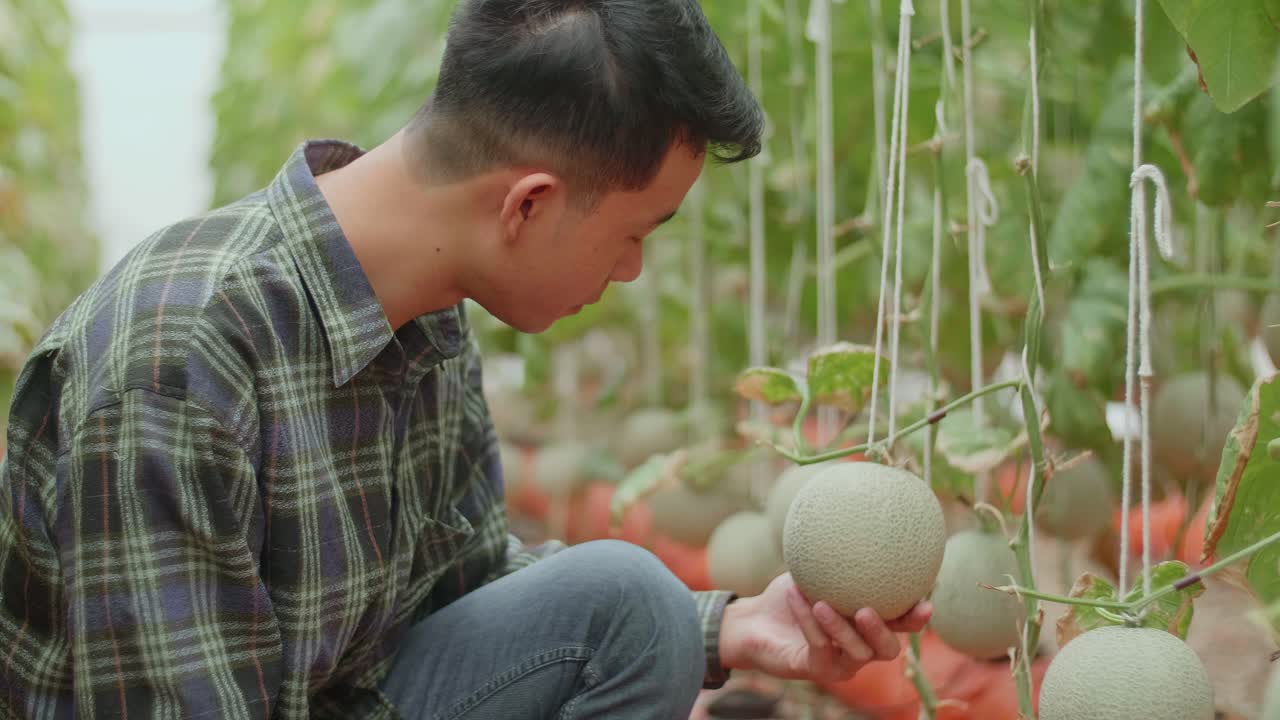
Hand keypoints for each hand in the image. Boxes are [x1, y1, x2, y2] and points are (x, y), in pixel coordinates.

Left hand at [718, 573, 931, 684]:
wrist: (755, 619)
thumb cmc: (790, 594)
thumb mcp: (814, 570)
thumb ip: (836, 555)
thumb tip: (855, 515)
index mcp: (867, 624)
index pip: (901, 625)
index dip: (917, 618)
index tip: (926, 602)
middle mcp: (860, 647)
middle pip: (887, 650)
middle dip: (883, 632)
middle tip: (868, 610)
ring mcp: (839, 662)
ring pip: (855, 653)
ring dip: (839, 627)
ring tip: (823, 604)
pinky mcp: (815, 669)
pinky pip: (818, 646)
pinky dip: (807, 620)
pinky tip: (797, 595)